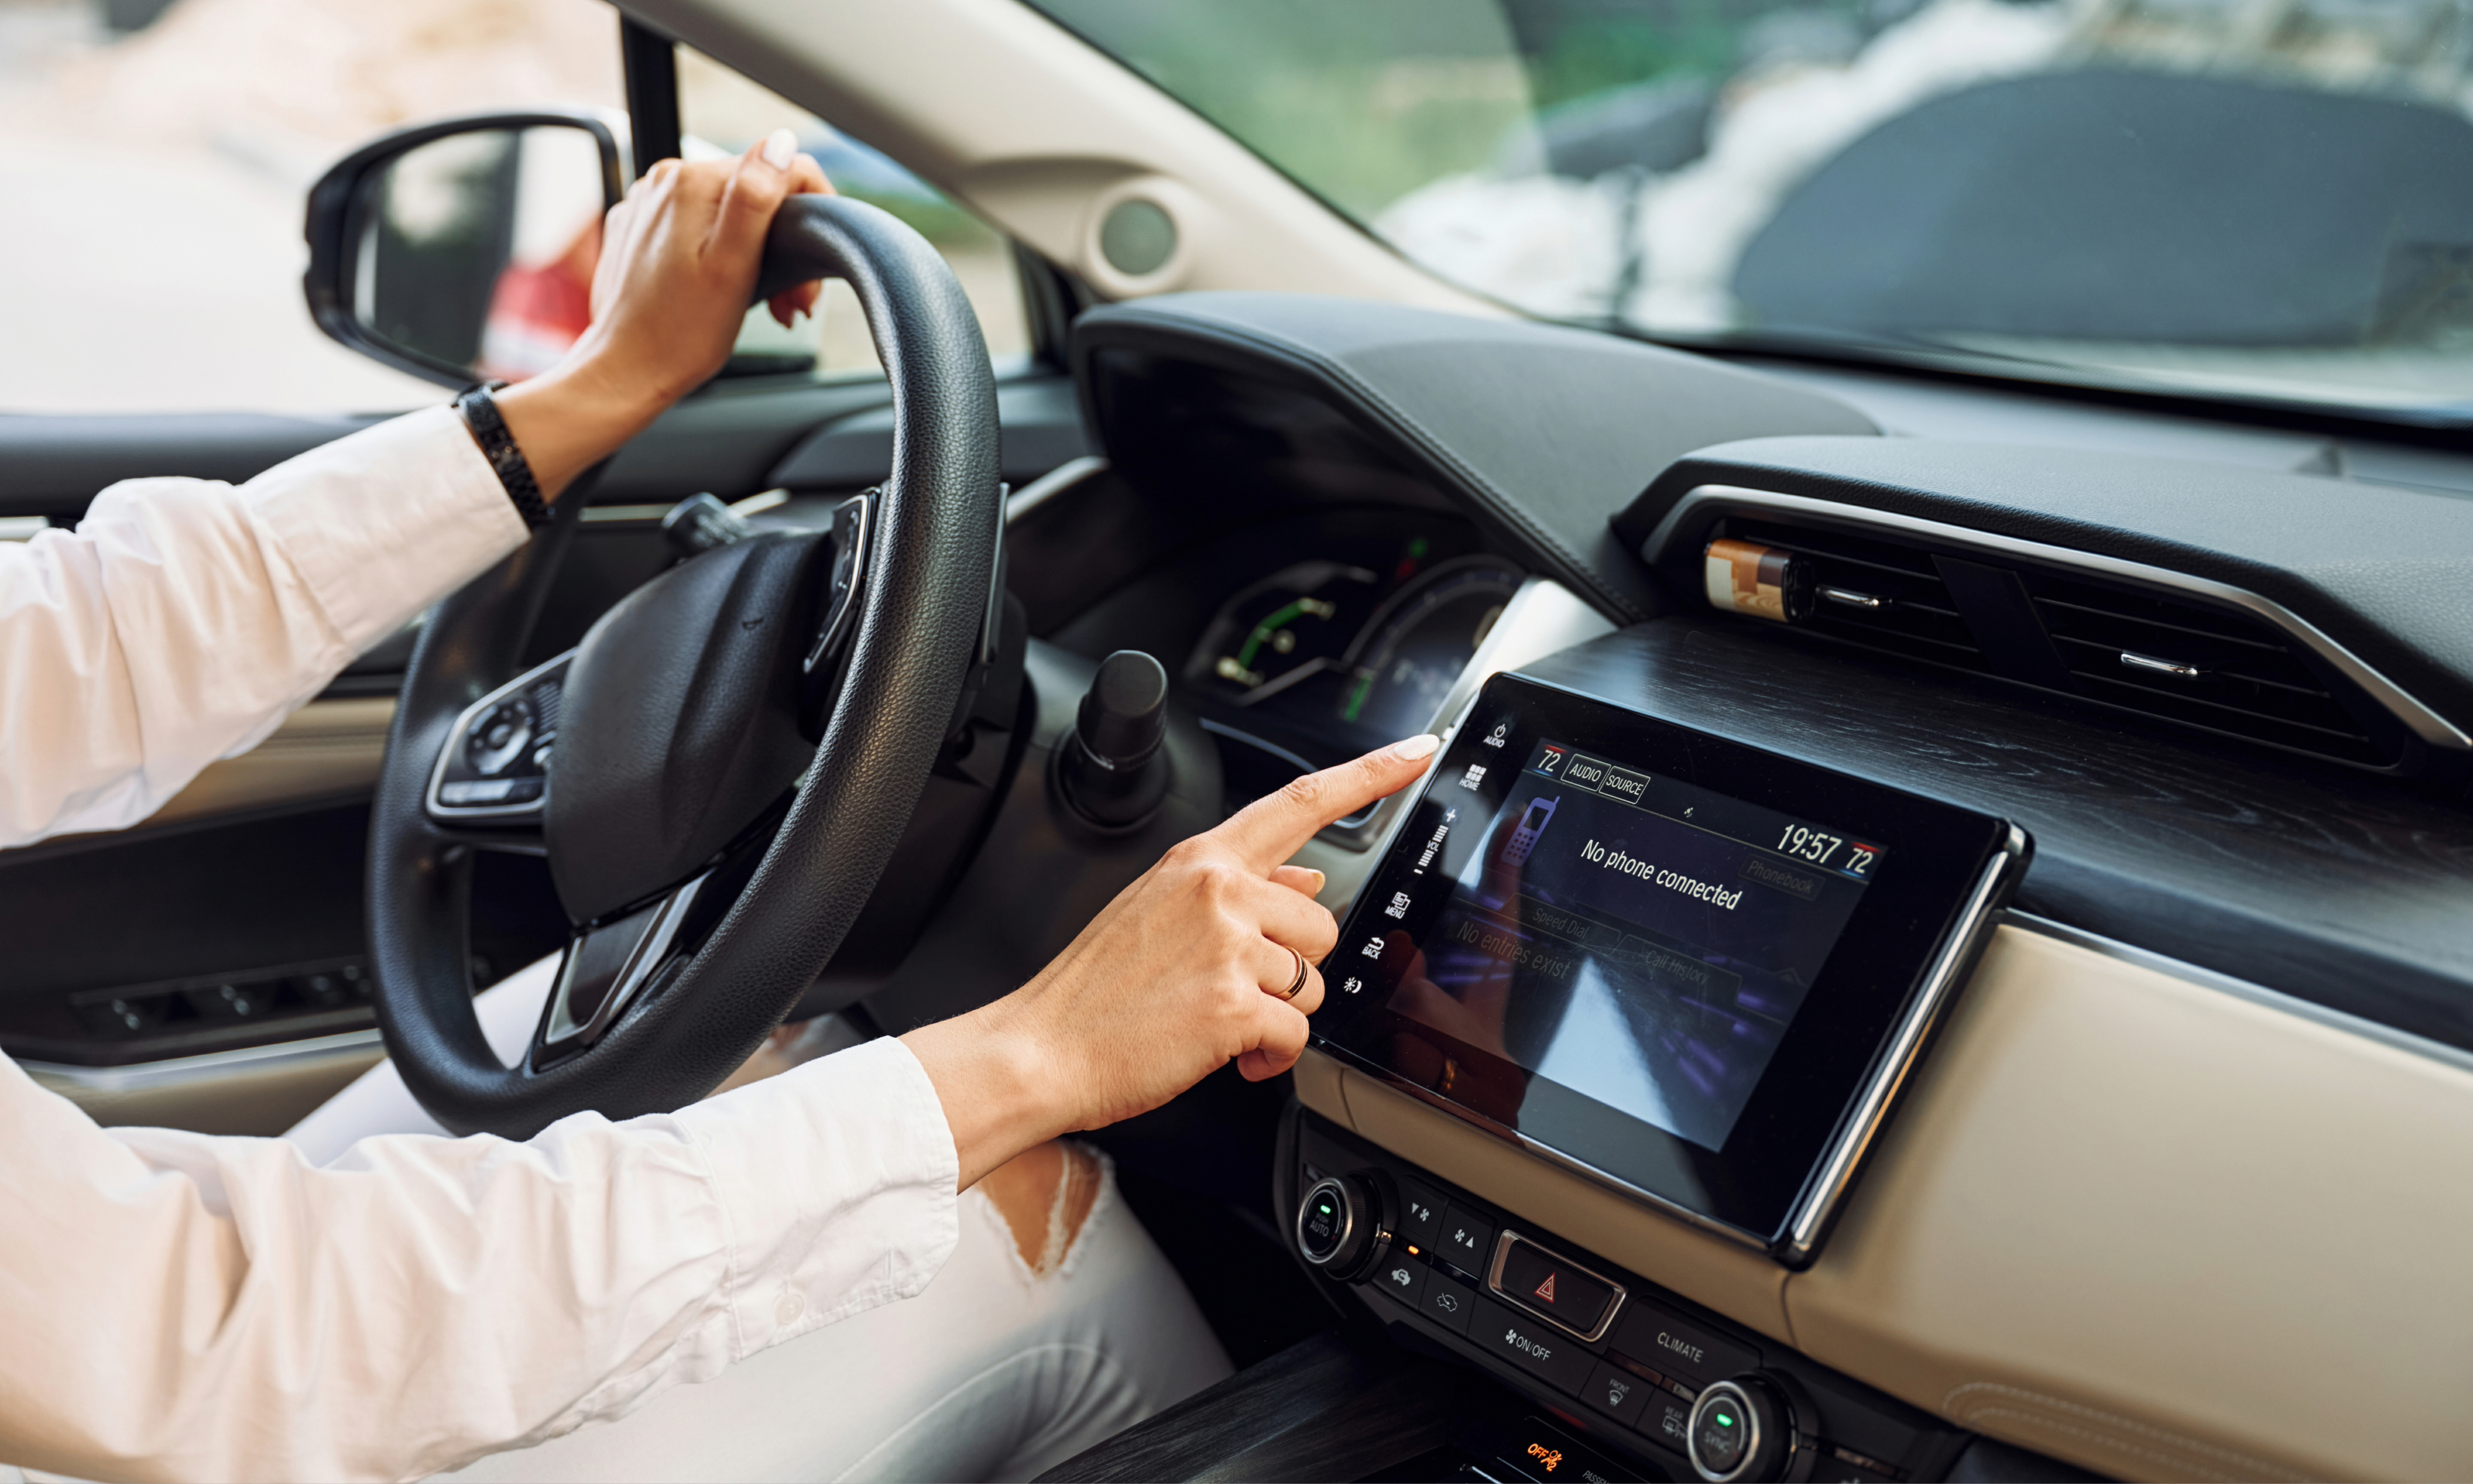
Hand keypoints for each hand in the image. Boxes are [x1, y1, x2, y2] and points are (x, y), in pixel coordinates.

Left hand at [492, 129, 831, 497]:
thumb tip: (782, 142)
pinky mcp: (639, 229)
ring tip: (765, 305)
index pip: (779, 169)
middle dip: (783, 245)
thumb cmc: (682, 333)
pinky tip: (723, 294)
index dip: (812, 216)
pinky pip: (694, 228)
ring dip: (756, 254)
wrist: (624, 372)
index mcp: (693, 181)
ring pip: (726, 212)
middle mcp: (665, 180)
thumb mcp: (732, 267)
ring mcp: (648, 204)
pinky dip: (719, 257)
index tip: (809, 274)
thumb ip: (756, 198)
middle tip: (791, 304)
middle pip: (754, 195)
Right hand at [903, 733, 1443, 1189]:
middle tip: (1231, 988)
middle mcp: (1219, 891)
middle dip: (1292, 968)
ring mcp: (1228, 946)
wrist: (1040, 1048)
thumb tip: (1308, 879)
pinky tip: (1228, 1057)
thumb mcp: (1157, 911)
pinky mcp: (1233, 1005)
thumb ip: (1239, 888)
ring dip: (1277, 1015)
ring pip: (1312, 983)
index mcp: (1201, 860)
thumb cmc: (1093, 990)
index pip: (1301, 801)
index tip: (1418, 749)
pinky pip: (1295, 1036)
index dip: (1372, 773)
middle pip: (1322, 924)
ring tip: (1217, 1021)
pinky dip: (1268, 1059)